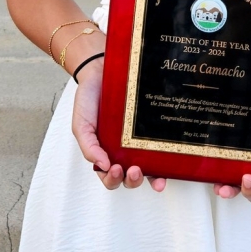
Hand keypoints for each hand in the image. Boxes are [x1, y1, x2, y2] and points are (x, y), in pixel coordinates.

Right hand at [71, 59, 165, 192]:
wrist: (102, 71)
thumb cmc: (89, 100)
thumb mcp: (81, 125)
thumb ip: (89, 146)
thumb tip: (102, 166)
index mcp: (105, 154)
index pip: (109, 177)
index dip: (113, 180)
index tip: (115, 169)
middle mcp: (123, 151)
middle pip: (130, 178)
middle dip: (132, 180)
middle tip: (134, 170)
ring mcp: (139, 142)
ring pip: (148, 169)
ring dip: (151, 178)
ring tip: (150, 173)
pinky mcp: (152, 131)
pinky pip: (161, 149)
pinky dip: (166, 161)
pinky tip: (168, 164)